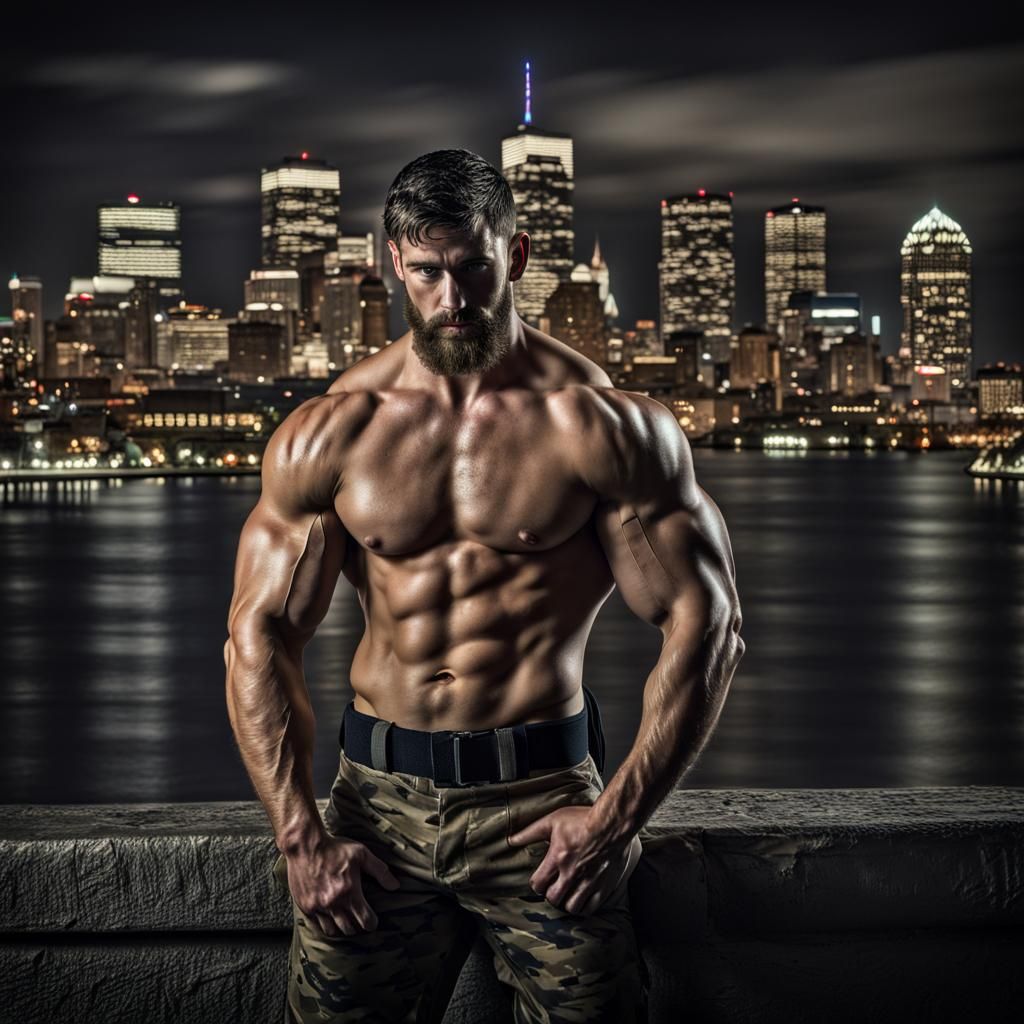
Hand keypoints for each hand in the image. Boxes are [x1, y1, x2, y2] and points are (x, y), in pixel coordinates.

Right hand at [284, 834, 400, 936]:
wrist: (305, 846)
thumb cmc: (334, 848)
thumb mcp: (361, 854)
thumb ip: (380, 871)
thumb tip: (395, 886)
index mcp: (349, 892)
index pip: (365, 921)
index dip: (371, 923)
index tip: (373, 921)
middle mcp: (333, 904)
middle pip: (349, 929)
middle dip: (357, 926)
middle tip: (359, 920)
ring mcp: (318, 907)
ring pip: (332, 931)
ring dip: (341, 928)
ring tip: (345, 920)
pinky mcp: (305, 906)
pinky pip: (317, 926)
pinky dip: (325, 925)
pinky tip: (329, 918)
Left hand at [507, 805, 641, 915]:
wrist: (612, 824)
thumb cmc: (583, 820)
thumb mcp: (553, 820)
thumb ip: (530, 832)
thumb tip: (511, 840)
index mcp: (557, 858)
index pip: (537, 885)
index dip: (536, 884)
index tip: (541, 879)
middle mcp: (571, 874)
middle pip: (553, 899)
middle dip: (550, 894)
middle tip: (554, 886)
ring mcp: (588, 882)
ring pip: (571, 907)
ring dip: (566, 902)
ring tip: (567, 893)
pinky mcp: (603, 886)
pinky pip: (590, 908)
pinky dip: (583, 907)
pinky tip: (582, 898)